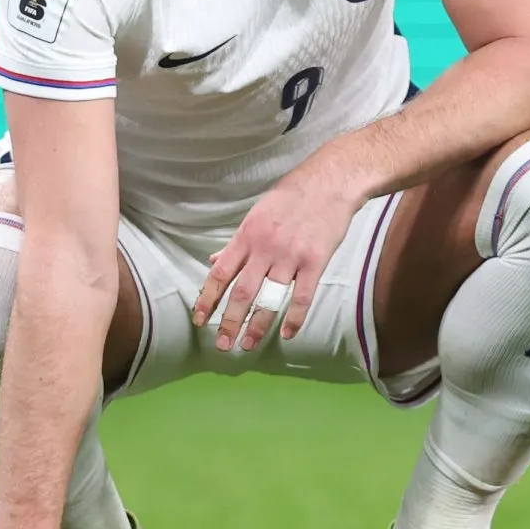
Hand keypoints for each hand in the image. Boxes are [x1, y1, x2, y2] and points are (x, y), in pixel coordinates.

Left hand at [193, 163, 359, 351]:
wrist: (329, 182)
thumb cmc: (290, 198)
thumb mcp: (256, 214)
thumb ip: (236, 242)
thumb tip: (214, 260)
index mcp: (247, 235)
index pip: (220, 272)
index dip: (208, 298)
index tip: (200, 319)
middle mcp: (265, 248)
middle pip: (242, 291)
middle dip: (230, 321)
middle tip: (222, 345)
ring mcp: (291, 256)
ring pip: (270, 298)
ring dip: (257, 325)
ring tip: (248, 345)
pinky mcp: (315, 261)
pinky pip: (302, 295)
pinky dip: (294, 318)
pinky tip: (287, 334)